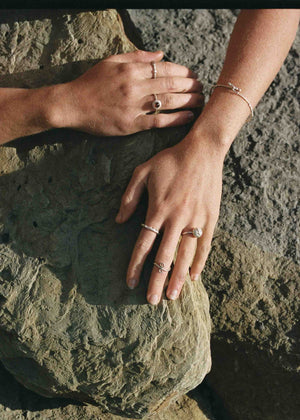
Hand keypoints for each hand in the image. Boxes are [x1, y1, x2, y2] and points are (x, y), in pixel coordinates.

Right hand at [53, 50, 202, 135]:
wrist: (72, 105)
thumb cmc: (91, 83)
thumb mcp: (110, 61)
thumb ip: (137, 56)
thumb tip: (161, 54)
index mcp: (131, 69)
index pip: (165, 68)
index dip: (183, 72)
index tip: (193, 75)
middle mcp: (134, 86)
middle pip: (171, 84)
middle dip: (191, 85)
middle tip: (202, 88)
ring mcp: (133, 106)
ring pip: (168, 101)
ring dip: (188, 101)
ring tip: (201, 101)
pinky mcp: (130, 124)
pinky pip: (158, 121)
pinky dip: (175, 119)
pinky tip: (188, 117)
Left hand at [115, 134, 224, 304]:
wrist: (202, 151)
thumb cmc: (170, 160)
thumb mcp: (142, 172)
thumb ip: (128, 197)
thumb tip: (118, 221)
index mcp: (158, 210)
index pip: (144, 244)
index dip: (136, 265)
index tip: (130, 283)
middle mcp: (176, 219)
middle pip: (164, 256)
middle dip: (157, 280)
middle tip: (152, 301)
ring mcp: (196, 221)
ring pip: (185, 255)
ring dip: (178, 277)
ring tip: (172, 296)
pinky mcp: (210, 219)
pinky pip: (205, 245)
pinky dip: (200, 262)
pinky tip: (194, 277)